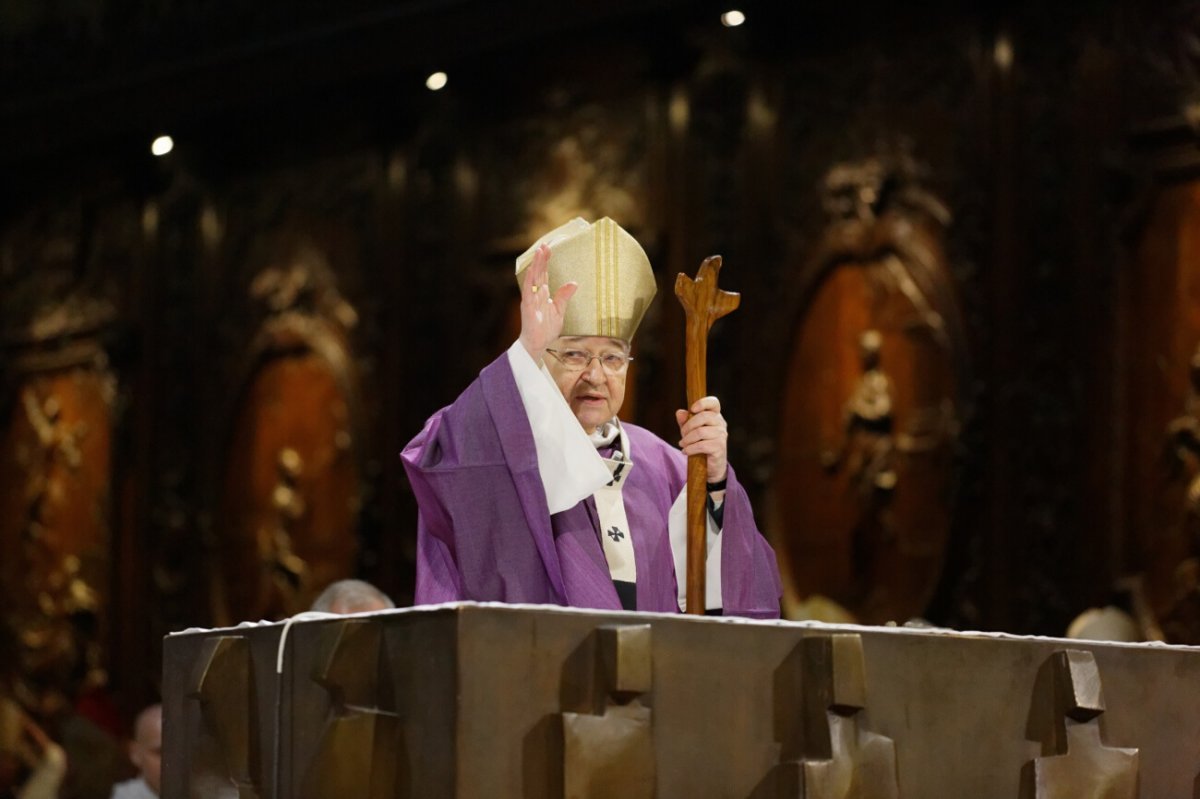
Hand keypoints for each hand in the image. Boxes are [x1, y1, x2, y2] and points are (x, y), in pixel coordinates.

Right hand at [518, 244, 577, 363]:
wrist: (537, 344)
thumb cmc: (545, 329)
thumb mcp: (559, 311)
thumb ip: (564, 296)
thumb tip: (574, 283)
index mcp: (542, 294)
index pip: (543, 274)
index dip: (545, 261)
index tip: (548, 248)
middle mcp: (535, 294)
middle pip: (538, 273)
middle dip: (541, 259)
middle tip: (545, 244)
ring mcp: (530, 299)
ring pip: (533, 278)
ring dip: (536, 265)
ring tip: (539, 251)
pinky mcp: (527, 307)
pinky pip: (528, 292)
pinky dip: (529, 280)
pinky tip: (532, 270)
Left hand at [675, 396, 727, 485]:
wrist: (711, 467)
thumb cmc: (700, 445)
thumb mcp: (690, 432)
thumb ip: (685, 421)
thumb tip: (679, 412)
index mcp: (715, 416)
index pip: (714, 403)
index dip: (703, 403)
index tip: (692, 409)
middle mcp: (721, 424)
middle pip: (703, 416)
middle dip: (688, 426)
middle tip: (682, 435)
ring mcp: (722, 436)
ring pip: (700, 432)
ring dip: (687, 439)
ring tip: (683, 444)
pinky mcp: (719, 448)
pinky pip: (701, 445)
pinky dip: (690, 449)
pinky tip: (686, 452)